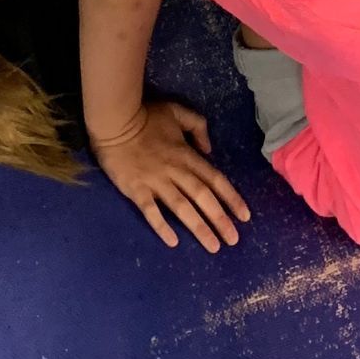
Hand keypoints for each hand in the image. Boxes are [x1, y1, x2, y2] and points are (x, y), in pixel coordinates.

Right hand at [91, 100, 250, 251]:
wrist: (115, 121)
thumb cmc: (146, 117)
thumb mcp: (176, 112)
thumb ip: (197, 126)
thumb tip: (209, 149)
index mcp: (186, 154)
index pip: (214, 179)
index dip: (231, 197)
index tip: (245, 216)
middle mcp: (175, 170)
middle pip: (202, 196)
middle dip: (220, 219)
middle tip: (233, 240)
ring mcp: (156, 181)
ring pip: (181, 207)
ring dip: (198, 227)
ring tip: (213, 246)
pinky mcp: (136, 189)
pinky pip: (151, 211)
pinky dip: (162, 226)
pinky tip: (173, 242)